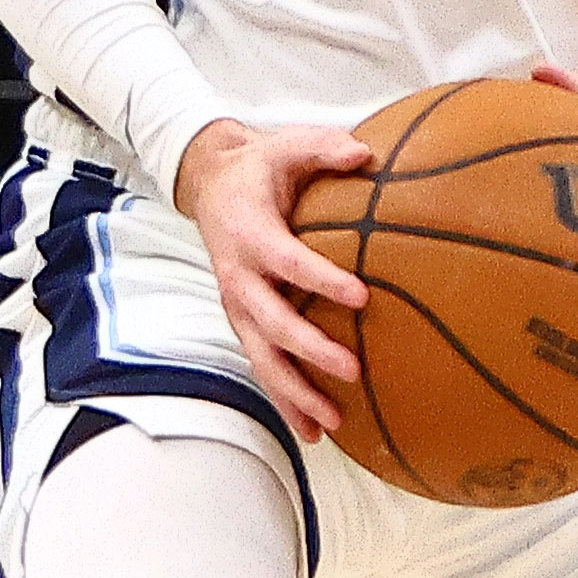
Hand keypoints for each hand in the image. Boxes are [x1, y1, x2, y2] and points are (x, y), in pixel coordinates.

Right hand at [175, 115, 378, 436]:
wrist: (211, 186)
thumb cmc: (261, 167)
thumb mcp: (287, 144)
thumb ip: (325, 147)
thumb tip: (366, 154)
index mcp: (250, 233)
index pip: (286, 261)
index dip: (320, 279)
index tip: (360, 296)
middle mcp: (237, 277)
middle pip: (271, 322)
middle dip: (310, 350)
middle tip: (353, 369)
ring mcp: (237, 306)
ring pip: (262, 358)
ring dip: (295, 393)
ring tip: (332, 421)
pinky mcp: (244, 323)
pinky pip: (263, 367)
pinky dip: (286, 401)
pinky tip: (316, 432)